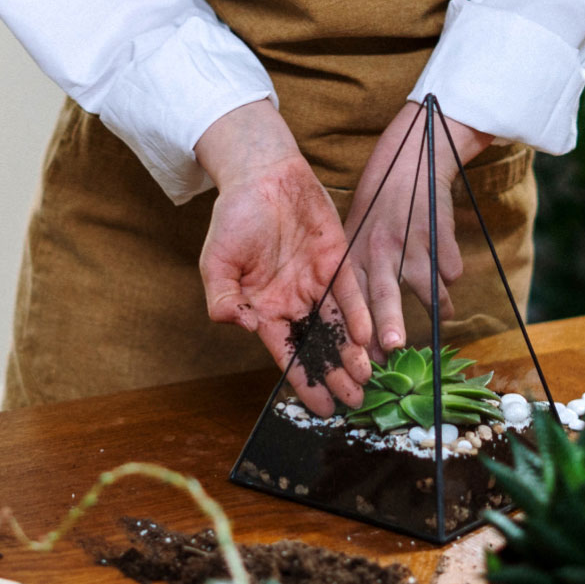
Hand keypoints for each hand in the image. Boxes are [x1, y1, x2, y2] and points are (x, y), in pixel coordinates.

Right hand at [196, 100, 373, 416]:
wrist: (261, 175)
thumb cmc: (234, 218)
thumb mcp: (216, 261)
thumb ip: (222, 297)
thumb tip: (233, 325)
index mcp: (264, 310)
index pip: (287, 354)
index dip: (305, 382)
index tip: (321, 409)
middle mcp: (294, 303)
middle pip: (319, 347)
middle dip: (336, 376)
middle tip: (355, 401)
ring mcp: (317, 284)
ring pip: (340, 327)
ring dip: (353, 354)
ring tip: (367, 380)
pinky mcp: (338, 262)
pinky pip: (352, 294)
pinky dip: (360, 315)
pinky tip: (369, 337)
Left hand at [340, 102, 492, 361]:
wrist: (412, 160)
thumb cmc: (379, 205)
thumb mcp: (356, 234)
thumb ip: (359, 273)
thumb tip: (364, 329)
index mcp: (355, 251)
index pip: (353, 296)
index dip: (358, 328)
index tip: (365, 358)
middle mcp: (379, 248)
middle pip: (383, 292)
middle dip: (389, 323)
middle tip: (392, 347)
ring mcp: (411, 240)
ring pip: (427, 286)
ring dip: (438, 305)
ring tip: (443, 316)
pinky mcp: (438, 234)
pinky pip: (450, 270)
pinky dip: (450, 275)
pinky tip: (446, 270)